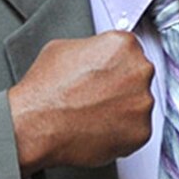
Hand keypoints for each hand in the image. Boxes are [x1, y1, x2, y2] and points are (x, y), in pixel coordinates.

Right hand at [7, 31, 153, 173]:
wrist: (35, 126)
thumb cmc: (45, 91)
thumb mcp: (63, 49)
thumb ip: (92, 47)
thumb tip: (96, 52)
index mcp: (124, 45)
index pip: (130, 52)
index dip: (114, 65)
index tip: (106, 74)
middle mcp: (140, 71)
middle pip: (138, 77)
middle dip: (121, 87)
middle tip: (97, 96)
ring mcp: (143, 102)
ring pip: (139, 105)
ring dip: (123, 110)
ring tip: (93, 115)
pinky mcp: (142, 131)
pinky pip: (137, 131)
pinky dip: (122, 133)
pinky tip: (98, 130)